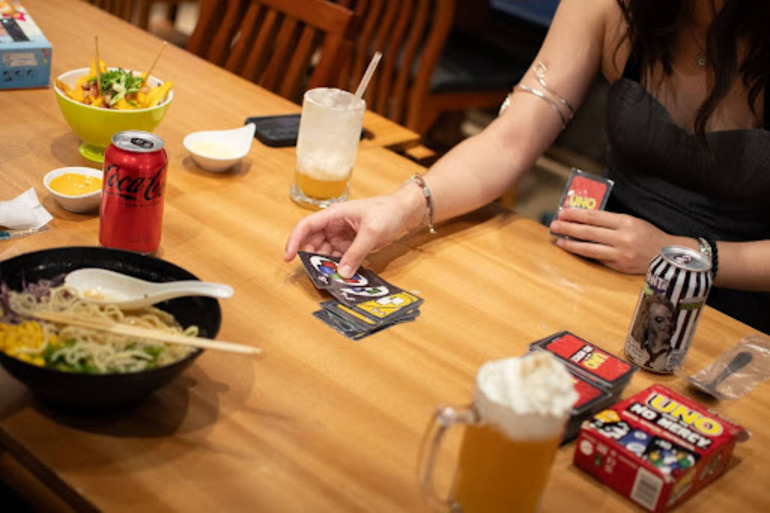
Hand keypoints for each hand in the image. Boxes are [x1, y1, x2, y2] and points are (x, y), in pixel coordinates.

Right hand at [284, 191, 420, 277]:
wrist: (405, 212)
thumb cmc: (388, 212)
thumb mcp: (372, 232)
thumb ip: (356, 253)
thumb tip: (342, 272)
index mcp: (334, 214)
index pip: (306, 226)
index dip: (294, 241)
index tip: (289, 257)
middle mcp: (334, 225)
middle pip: (312, 242)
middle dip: (310, 258)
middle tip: (314, 273)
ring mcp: (341, 236)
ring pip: (324, 253)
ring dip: (324, 265)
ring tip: (327, 277)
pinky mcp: (350, 245)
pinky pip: (338, 258)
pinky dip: (337, 267)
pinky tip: (340, 275)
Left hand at [548, 208, 676, 273]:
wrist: (668, 256)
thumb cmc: (648, 235)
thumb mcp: (632, 221)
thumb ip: (611, 221)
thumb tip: (584, 219)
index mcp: (626, 222)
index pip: (595, 217)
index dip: (576, 214)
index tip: (563, 212)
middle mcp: (623, 238)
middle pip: (589, 232)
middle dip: (568, 228)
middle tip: (554, 224)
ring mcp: (620, 254)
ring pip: (589, 248)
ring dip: (571, 243)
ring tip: (558, 239)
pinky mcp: (619, 267)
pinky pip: (597, 259)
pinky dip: (583, 253)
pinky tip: (573, 250)